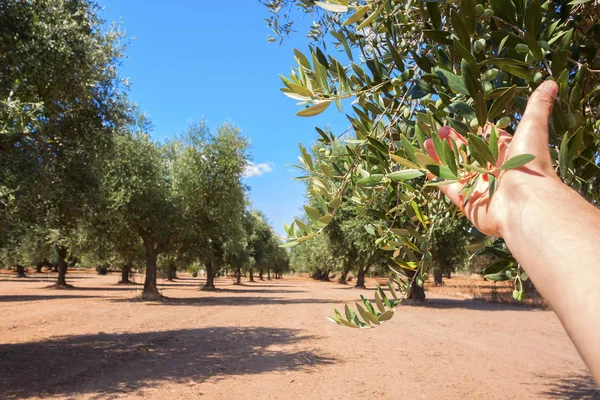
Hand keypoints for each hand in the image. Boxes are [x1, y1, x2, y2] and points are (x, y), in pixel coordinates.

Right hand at [424, 80, 559, 236]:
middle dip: (454, 141)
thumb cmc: (530, 164)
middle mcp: (493, 171)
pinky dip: (436, 176)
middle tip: (440, 130)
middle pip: (469, 154)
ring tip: (427, 141)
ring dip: (441, 156)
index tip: (464, 120)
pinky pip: (448, 186)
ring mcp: (478, 187)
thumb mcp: (533, 127)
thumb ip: (538, 106)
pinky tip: (424, 164)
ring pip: (456, 168)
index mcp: (508, 155)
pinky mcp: (466, 201)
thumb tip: (551, 83)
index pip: (490, 140)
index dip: (477, 130)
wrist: (526, 203)